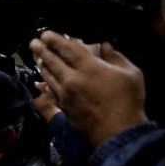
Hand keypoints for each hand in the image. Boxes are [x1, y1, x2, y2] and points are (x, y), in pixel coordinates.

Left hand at [30, 31, 147, 147]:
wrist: (117, 131)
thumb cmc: (127, 101)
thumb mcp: (130, 73)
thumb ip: (115, 56)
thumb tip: (105, 45)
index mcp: (89, 68)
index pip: (67, 49)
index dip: (55, 40)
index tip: (46, 33)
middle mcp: (72, 79)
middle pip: (52, 61)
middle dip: (41, 49)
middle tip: (34, 42)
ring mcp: (65, 94)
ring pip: (48, 76)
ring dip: (42, 64)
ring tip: (38, 56)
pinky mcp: (63, 106)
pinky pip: (51, 90)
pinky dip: (46, 81)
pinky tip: (45, 78)